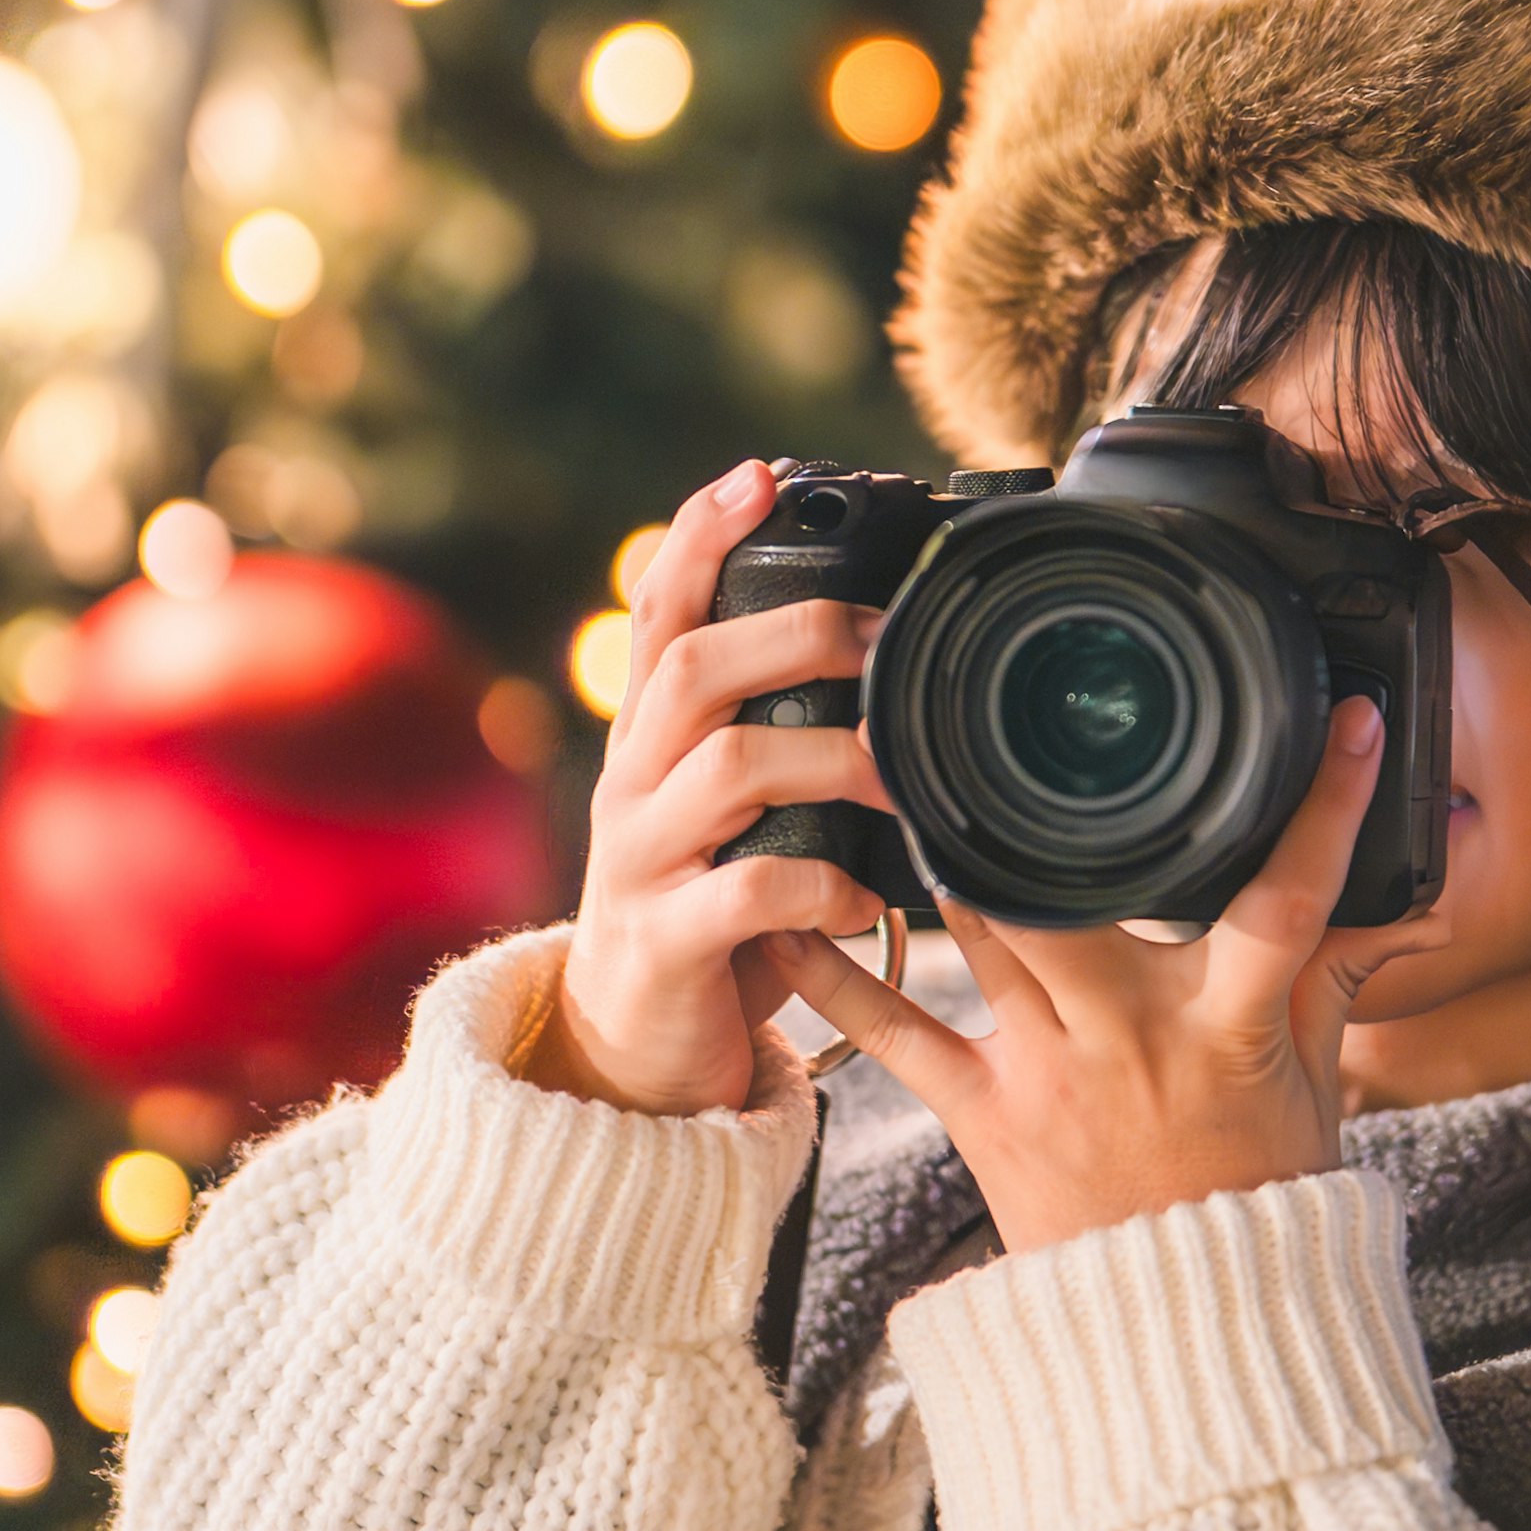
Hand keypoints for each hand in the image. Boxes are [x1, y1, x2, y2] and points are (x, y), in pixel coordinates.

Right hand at [533, 458, 889, 1117]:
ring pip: (726, 770)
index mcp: (648, 739)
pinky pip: (745, 895)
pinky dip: (819, 887)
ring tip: (902, 776)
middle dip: (795, 634)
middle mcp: (630, 784)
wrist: (629, 1053)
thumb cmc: (709, 913)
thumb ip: (770, 733)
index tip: (756, 476)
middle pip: (691, 670)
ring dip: (832, 758)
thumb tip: (875, 646)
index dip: (698, 536)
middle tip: (884, 636)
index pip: (658, 612)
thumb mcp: (726, 810)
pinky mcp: (663, 944)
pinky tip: (863, 897)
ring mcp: (638, 862)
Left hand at [761, 694, 1448, 1253]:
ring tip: (881, 760)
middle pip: (1088, 902)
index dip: (1328, 810)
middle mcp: (1137, 1039)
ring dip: (933, 854)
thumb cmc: (1254, 1193)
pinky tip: (780, 915)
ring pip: (985, 938)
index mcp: (1234, 1025)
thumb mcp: (1314, 1078)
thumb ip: (1344, 968)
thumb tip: (1427, 887)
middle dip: (1050, 815)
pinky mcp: (982, 1115)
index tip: (1354, 722)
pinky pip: (897, 1037)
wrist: (1188, 1335)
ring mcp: (1052, 1073)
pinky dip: (835, 979)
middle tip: (1002, 711)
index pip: (1291, 900)